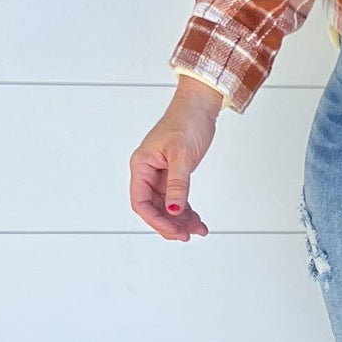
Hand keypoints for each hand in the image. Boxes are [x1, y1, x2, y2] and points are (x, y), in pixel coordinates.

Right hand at [129, 80, 221, 240]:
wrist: (200, 106)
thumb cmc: (186, 122)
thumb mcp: (182, 155)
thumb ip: (178, 184)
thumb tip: (175, 209)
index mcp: (142, 166)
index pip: (141, 202)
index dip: (156, 220)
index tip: (174, 231)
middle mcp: (148, 172)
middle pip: (153, 208)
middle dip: (169, 224)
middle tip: (186, 235)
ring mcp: (161, 174)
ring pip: (167, 206)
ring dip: (181, 220)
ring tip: (197, 230)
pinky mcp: (174, 174)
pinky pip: (177, 199)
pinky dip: (187, 211)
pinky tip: (198, 221)